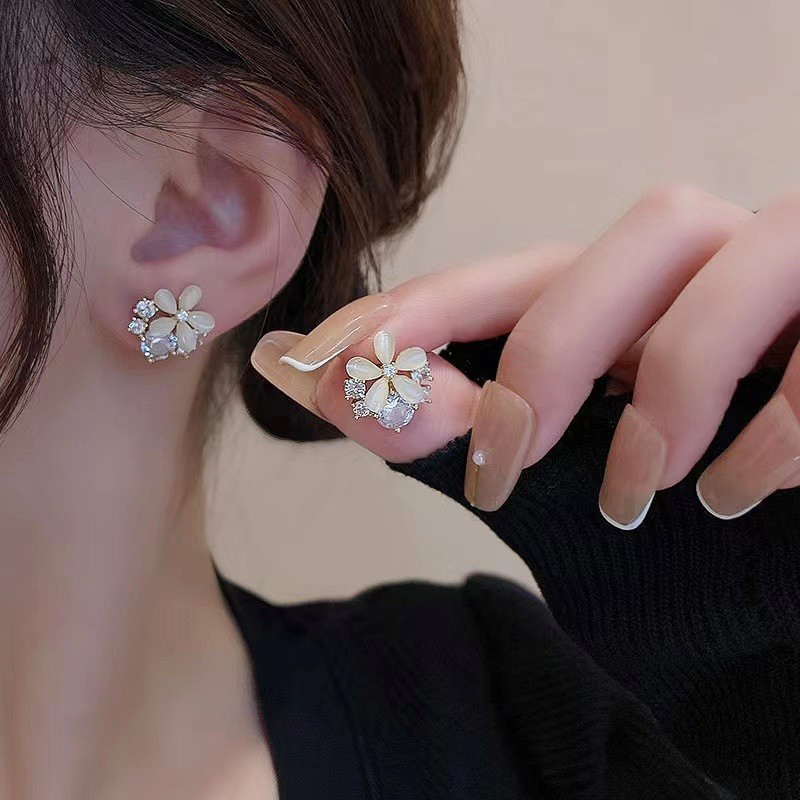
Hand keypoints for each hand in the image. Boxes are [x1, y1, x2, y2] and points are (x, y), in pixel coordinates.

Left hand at [252, 185, 799, 527]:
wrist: (775, 574)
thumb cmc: (672, 506)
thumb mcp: (556, 471)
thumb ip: (451, 427)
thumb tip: (318, 379)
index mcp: (633, 293)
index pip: (523, 271)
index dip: (428, 307)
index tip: (331, 365)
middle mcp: (718, 268)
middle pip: (645, 231)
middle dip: (555, 347)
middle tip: (503, 465)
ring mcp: (798, 287)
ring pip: (738, 265)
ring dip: (671, 389)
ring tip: (632, 496)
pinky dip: (771, 435)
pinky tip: (733, 499)